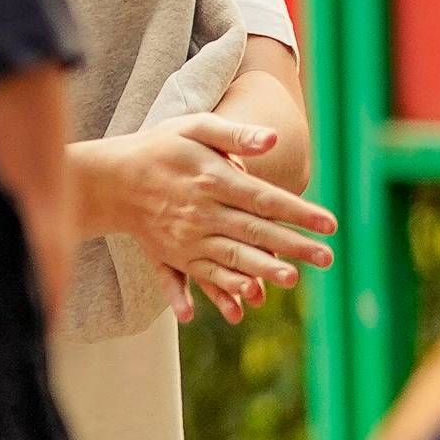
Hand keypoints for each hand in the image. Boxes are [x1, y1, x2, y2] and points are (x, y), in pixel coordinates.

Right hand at [73, 113, 335, 324]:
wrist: (108, 179)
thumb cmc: (159, 148)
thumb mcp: (193, 127)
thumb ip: (233, 133)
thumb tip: (271, 138)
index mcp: (211, 179)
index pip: (263, 198)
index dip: (298, 211)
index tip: (330, 224)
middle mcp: (199, 212)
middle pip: (253, 231)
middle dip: (292, 245)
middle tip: (327, 258)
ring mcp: (185, 238)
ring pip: (229, 257)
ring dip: (260, 270)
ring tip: (291, 280)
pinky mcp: (173, 256)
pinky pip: (196, 277)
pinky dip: (212, 294)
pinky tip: (233, 312)